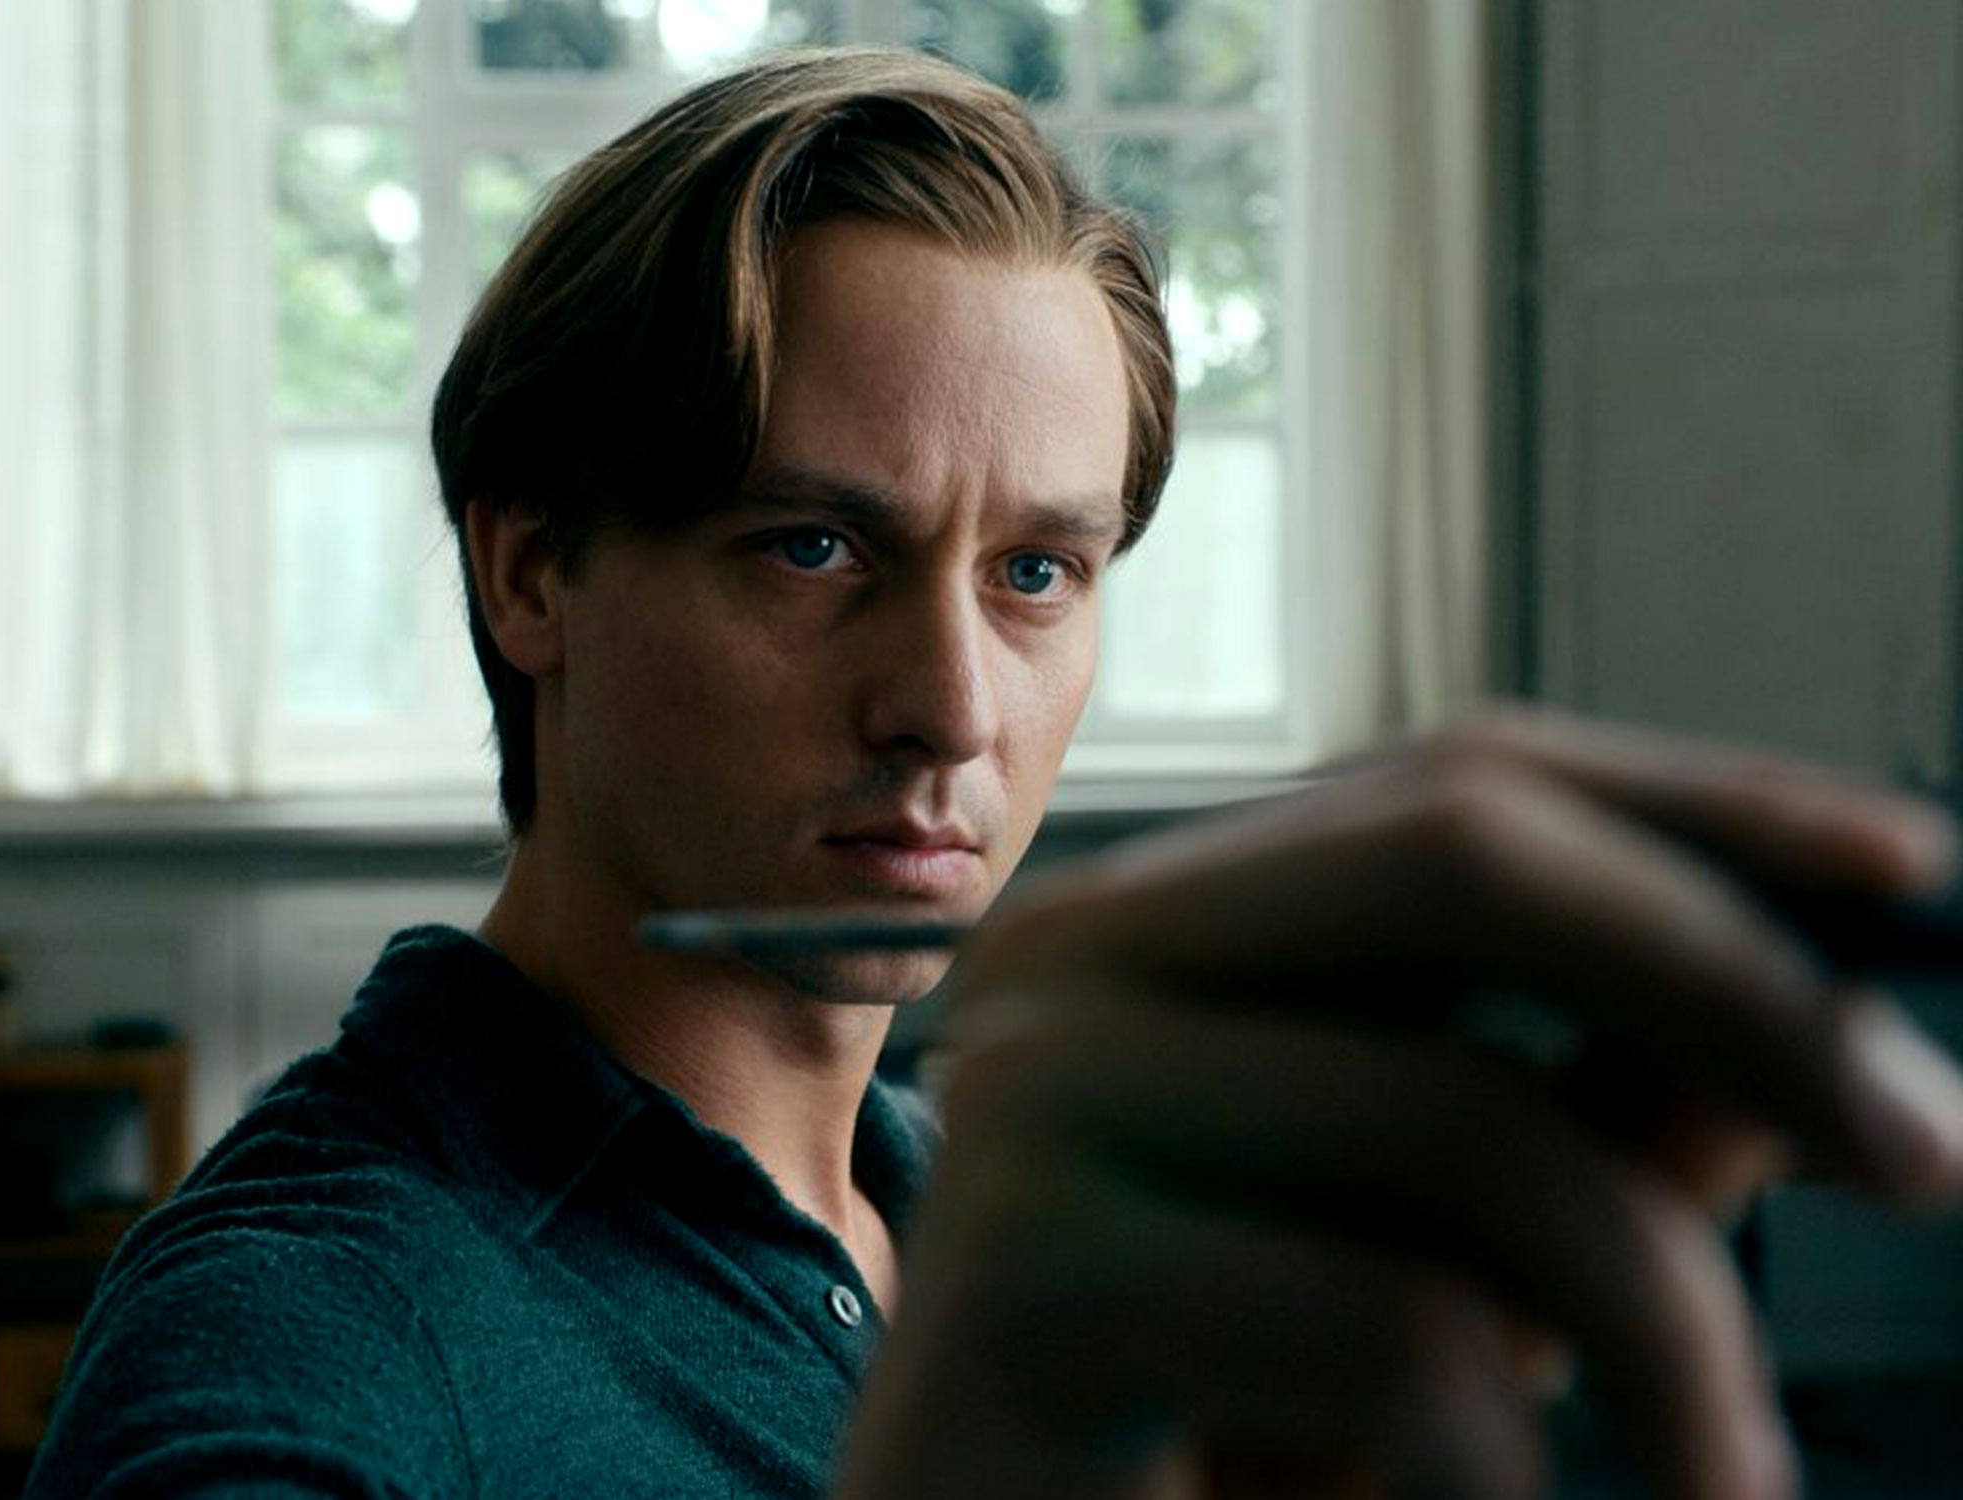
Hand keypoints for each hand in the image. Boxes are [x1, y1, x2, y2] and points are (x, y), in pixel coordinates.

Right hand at [834, 708, 1962, 1499]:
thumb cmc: (1227, 1433)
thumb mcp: (1455, 1259)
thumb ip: (1600, 1118)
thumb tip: (1817, 1007)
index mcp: (1166, 925)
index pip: (1453, 782)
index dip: (1693, 803)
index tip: (1902, 873)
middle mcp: (1074, 958)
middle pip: (1454, 851)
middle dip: (1732, 984)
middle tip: (1924, 1155)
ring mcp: (1034, 1100)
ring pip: (1464, 1121)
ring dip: (1670, 1335)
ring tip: (1720, 1484)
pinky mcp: (1026, 1280)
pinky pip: (1397, 1332)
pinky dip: (1517, 1466)